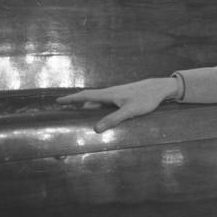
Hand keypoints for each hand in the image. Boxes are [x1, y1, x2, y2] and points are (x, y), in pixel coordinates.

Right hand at [55, 77, 179, 132]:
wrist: (159, 88)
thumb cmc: (145, 98)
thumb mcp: (130, 111)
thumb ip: (114, 119)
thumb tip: (95, 129)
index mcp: (109, 94)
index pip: (86, 96)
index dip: (72, 99)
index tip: (58, 100)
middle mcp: (110, 93)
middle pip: (89, 98)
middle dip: (76, 102)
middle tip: (63, 108)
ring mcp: (116, 94)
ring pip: (97, 101)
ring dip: (87, 105)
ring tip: (77, 113)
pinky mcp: (122, 97)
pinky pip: (105, 103)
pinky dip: (97, 107)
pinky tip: (99, 113)